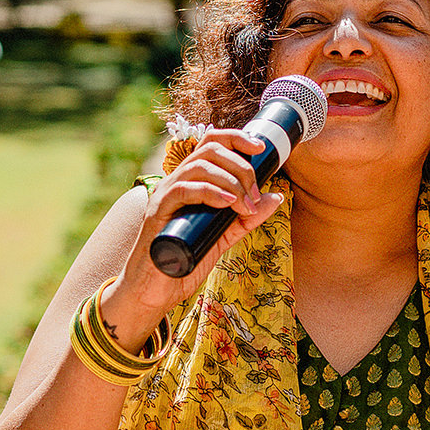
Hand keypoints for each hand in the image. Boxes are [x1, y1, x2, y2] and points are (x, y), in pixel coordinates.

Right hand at [109, 127, 283, 341]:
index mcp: (191, 182)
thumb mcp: (224, 237)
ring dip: (231, 181)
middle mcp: (177, 182)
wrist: (153, 291)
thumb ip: (247, 218)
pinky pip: (184, 189)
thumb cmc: (184, 262)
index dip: (237, 138)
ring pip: (199, 166)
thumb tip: (275, 197)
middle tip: (255, 194)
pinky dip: (210, 192)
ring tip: (245, 204)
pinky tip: (228, 203)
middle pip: (210, 149)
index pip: (211, 143)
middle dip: (241, 167)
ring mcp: (165, 195)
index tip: (260, 149)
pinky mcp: (158, 212)